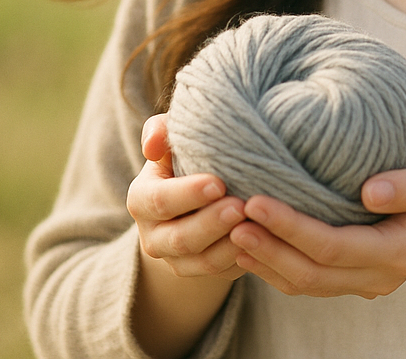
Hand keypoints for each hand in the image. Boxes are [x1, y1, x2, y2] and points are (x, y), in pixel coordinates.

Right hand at [126, 114, 246, 280]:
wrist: (195, 196)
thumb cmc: (186, 156)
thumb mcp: (172, 141)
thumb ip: (161, 132)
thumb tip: (154, 143)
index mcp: (141, 200)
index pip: (160, 201)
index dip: (188, 194)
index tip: (218, 183)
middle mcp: (153, 236)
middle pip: (181, 238)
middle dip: (212, 222)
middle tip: (242, 205)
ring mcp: (176, 260)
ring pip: (204, 261)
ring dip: (230, 244)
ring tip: (256, 223)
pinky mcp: (202, 272)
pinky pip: (223, 272)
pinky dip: (244, 257)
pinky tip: (264, 239)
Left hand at [226, 150, 405, 298]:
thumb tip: (368, 191)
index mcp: (398, 251)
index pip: (333, 247)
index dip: (291, 228)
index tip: (258, 200)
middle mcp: (377, 275)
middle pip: (311, 273)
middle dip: (268, 248)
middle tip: (232, 217)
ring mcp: (363, 281)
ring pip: (304, 284)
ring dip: (266, 261)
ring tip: (231, 231)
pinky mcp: (352, 275)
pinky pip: (309, 279)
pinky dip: (277, 265)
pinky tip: (253, 244)